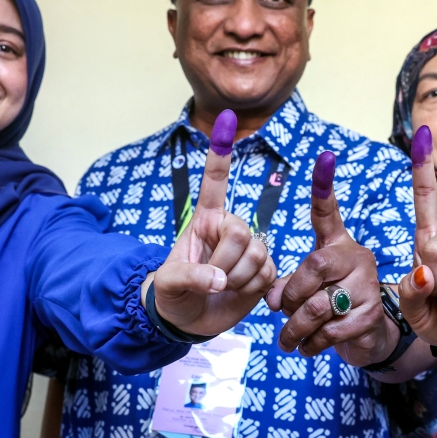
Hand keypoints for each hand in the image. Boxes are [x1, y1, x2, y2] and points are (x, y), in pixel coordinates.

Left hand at [151, 110, 277, 336]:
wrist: (188, 320)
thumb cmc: (173, 294)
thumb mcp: (168, 284)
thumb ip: (190, 276)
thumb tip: (220, 279)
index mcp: (204, 220)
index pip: (214, 182)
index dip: (220, 152)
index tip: (226, 117)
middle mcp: (229, 228)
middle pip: (242, 232)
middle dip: (227, 262)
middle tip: (213, 279)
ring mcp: (249, 248)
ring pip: (258, 255)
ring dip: (239, 279)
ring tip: (223, 287)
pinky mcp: (264, 270)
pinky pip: (268, 274)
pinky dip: (252, 289)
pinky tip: (239, 293)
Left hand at [266, 151, 397, 364]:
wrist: (365, 336)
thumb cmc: (329, 303)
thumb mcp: (306, 289)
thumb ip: (286, 287)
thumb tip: (274, 301)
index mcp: (337, 244)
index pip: (328, 213)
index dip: (324, 187)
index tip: (325, 156)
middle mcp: (356, 257)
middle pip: (313, 267)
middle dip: (290, 295)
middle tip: (280, 311)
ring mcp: (367, 286)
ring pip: (317, 305)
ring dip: (295, 327)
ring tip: (288, 338)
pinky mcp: (371, 316)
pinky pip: (330, 330)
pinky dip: (311, 342)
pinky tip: (307, 346)